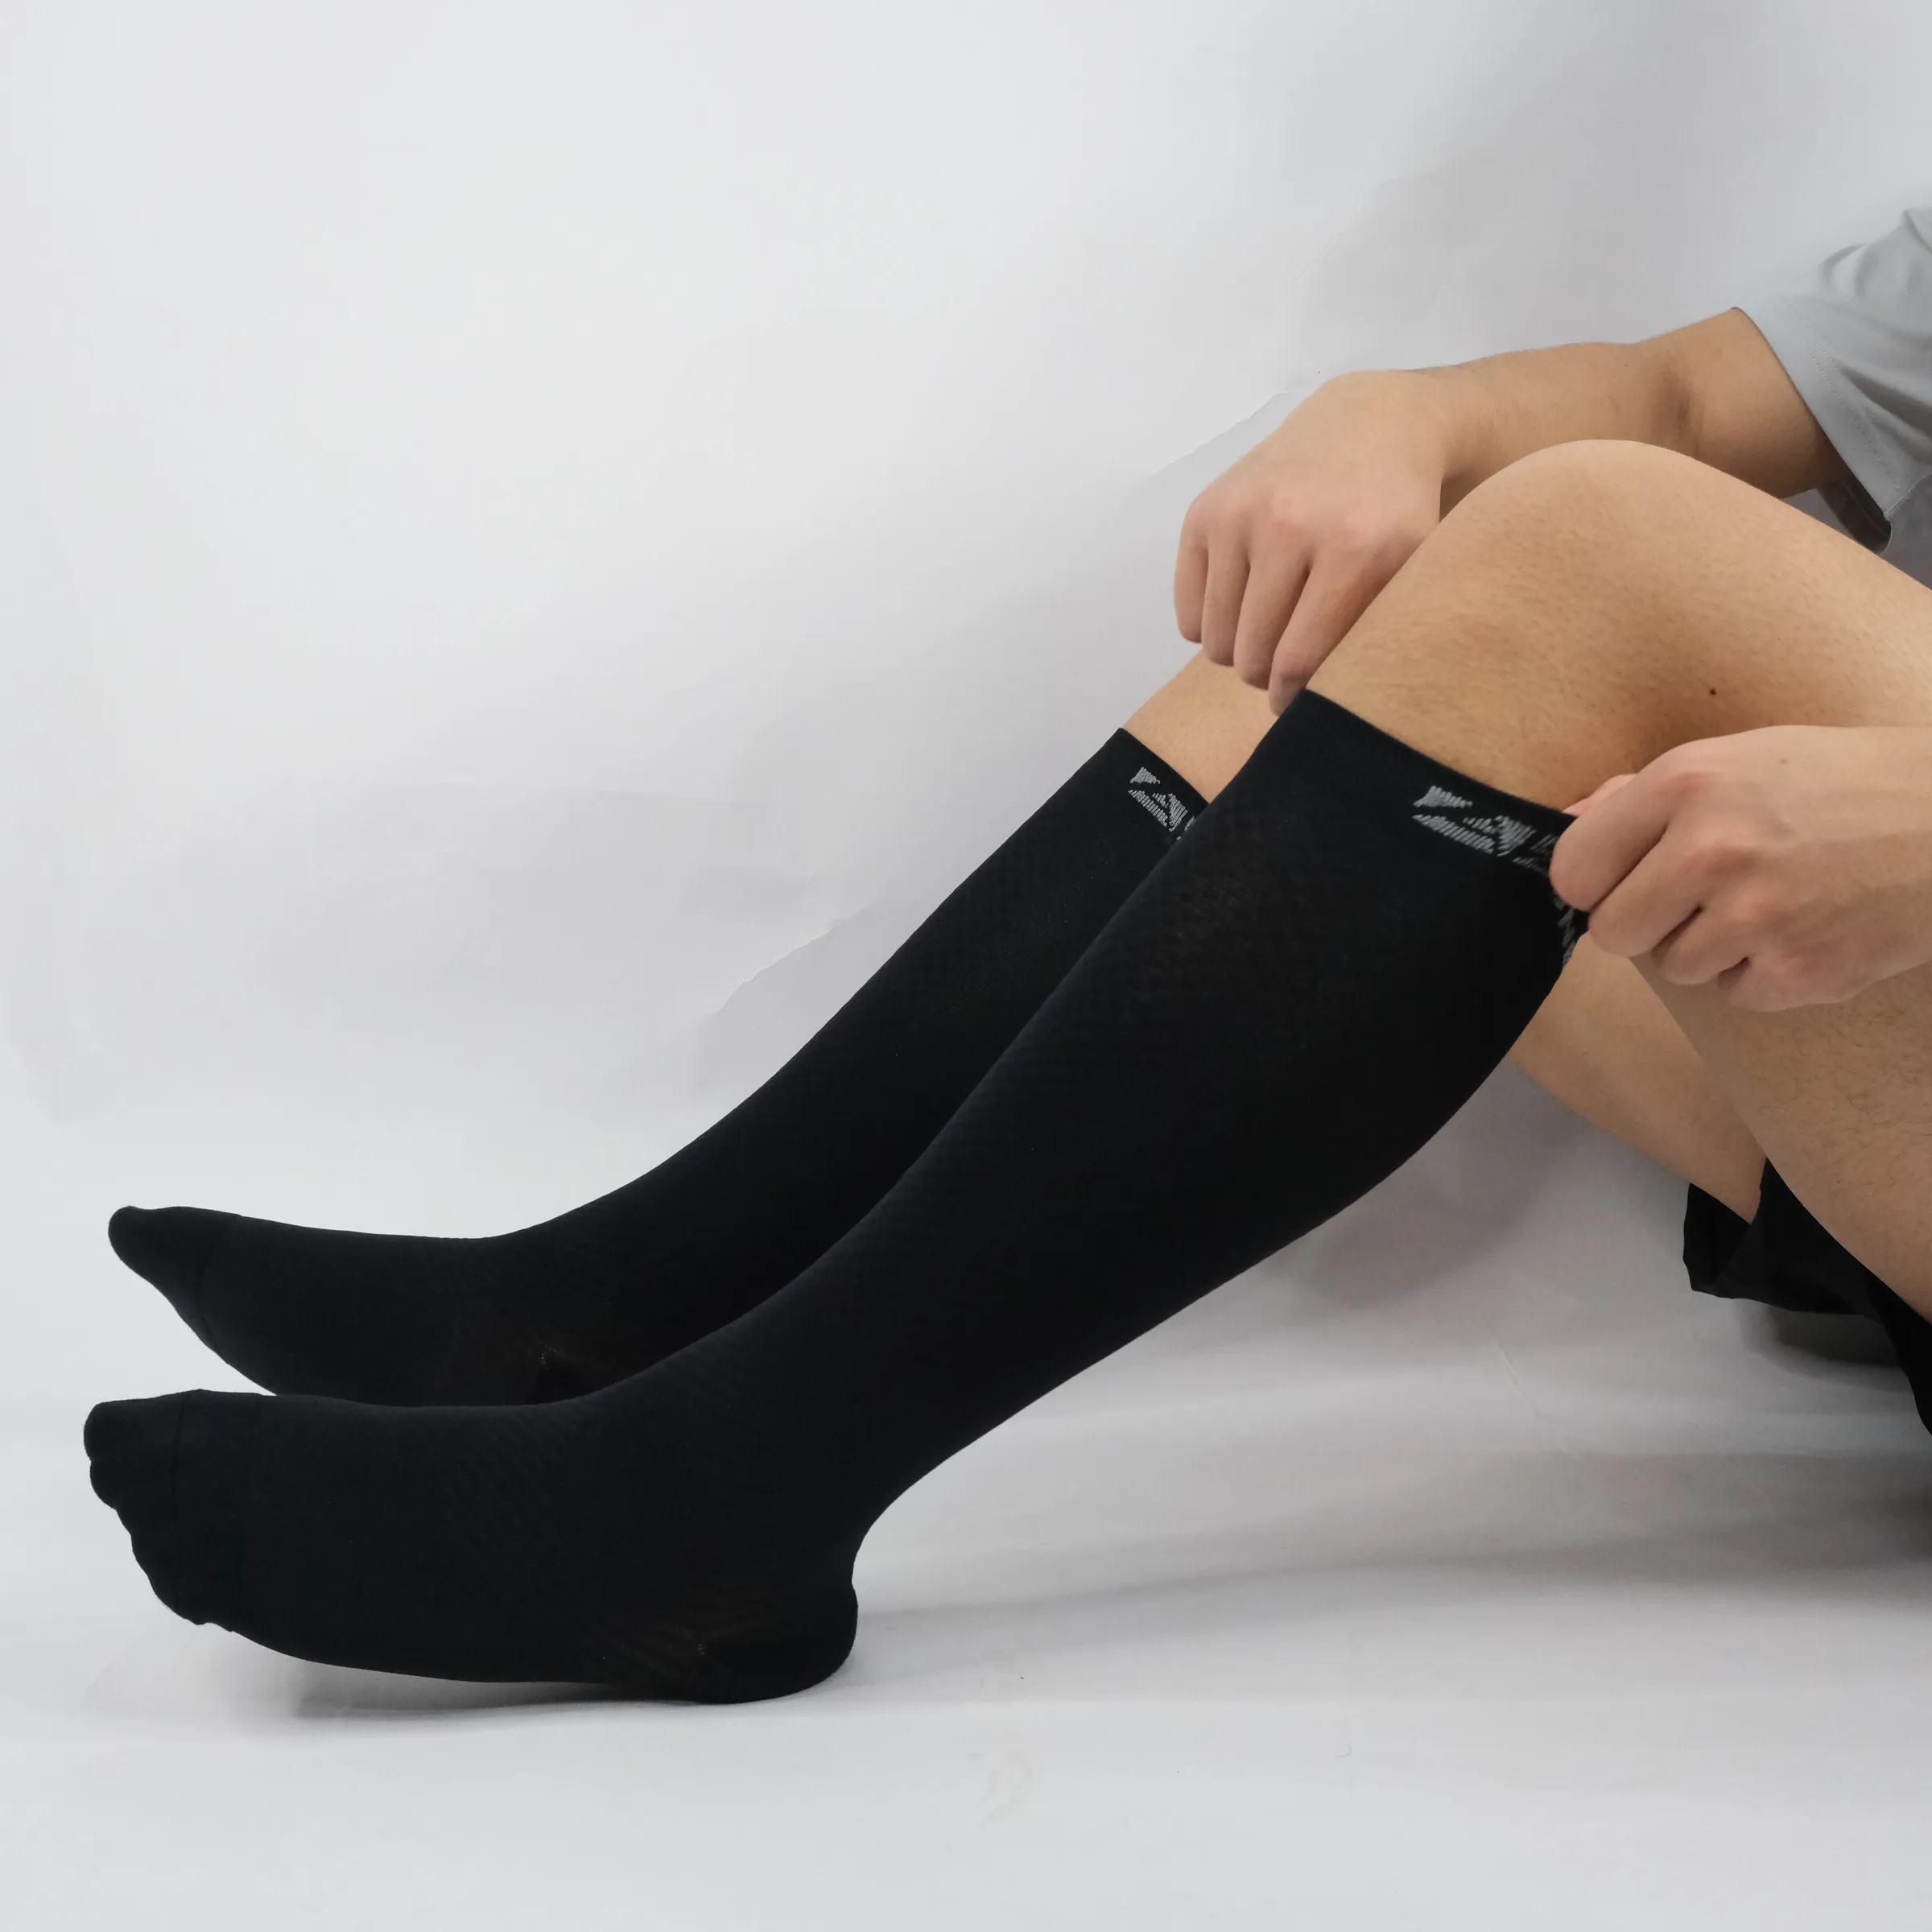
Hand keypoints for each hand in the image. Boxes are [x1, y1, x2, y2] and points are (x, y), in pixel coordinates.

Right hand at [1174, 373, 1449, 710]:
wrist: (1369, 425)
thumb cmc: (1398, 515)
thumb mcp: (1414, 569)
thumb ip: (1378, 636)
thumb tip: (1329, 716)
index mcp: (1356, 547)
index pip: (1301, 661)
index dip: (1297, 699)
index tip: (1301, 706)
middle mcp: (1291, 523)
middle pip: (1253, 656)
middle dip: (1266, 679)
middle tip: (1284, 671)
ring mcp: (1241, 513)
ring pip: (1216, 640)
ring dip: (1238, 655)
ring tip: (1267, 640)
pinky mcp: (1205, 511)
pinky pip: (1188, 611)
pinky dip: (1209, 626)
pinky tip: (1242, 610)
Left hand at [1551, 724, 1931, 1010]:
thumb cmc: (1844, 783)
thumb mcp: (1740, 758)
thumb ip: (1642, 796)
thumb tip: (1568, 825)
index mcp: (1686, 784)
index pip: (1573, 869)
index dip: (1597, 881)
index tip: (1623, 879)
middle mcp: (1711, 849)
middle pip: (1613, 932)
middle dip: (1648, 922)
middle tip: (1700, 897)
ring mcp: (1754, 917)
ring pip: (1675, 967)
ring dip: (1712, 946)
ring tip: (1771, 902)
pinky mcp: (1796, 972)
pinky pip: (1736, 993)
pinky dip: (1765, 972)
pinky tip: (1807, 928)